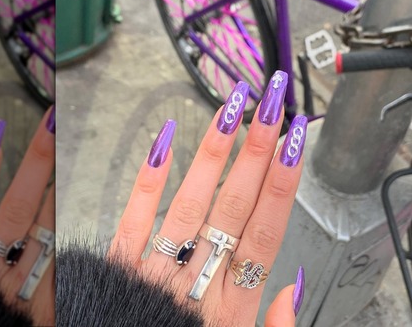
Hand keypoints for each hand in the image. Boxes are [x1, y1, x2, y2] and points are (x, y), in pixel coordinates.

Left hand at [109, 72, 306, 325]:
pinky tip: (164, 140)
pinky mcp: (114, 274)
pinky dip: (148, 181)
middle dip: (258, 152)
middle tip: (275, 105)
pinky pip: (132, 221)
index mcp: (231, 310)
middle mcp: (196, 287)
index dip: (284, 183)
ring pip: (190, 205)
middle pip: (234, 208)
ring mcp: (154, 277)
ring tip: (233, 107)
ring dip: (214, 153)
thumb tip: (294, 288)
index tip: (297, 142)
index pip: (265, 232)